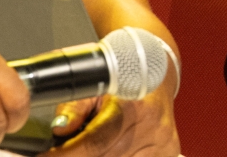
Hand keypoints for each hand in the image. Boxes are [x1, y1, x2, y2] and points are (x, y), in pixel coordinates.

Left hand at [47, 84, 178, 155]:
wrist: (158, 76)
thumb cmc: (125, 77)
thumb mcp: (97, 83)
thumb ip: (75, 107)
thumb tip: (59, 129)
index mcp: (136, 107)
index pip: (95, 142)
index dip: (66, 154)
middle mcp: (153, 129)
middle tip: (63, 152)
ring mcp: (162, 146)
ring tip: (82, 148)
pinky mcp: (167, 153)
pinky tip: (110, 151)